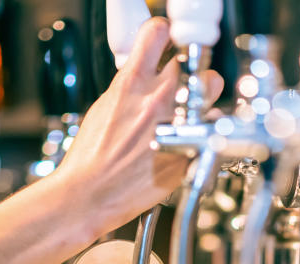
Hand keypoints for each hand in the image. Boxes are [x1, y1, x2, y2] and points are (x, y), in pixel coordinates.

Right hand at [54, 17, 224, 232]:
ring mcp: (176, 126)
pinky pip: (209, 132)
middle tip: (184, 86)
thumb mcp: (103, 109)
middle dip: (191, 73)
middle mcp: (157, 100)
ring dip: (204, 101)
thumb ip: (130, 89)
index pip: (158, 33)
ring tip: (190, 115)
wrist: (89, 194)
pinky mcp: (188, 151)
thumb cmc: (90, 158)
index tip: (166, 41)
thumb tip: (144, 80)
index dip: (164, 35)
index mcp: (132, 84)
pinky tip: (188, 142)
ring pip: (210, 96)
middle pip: (194, 65)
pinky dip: (203, 134)